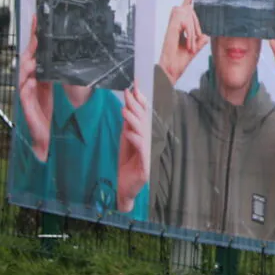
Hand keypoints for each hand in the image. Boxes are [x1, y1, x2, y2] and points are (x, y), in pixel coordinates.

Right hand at [15, 23, 51, 162]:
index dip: (37, 36)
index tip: (38, 19)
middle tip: (37, 34)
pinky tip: (30, 81)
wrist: (50, 135)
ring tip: (33, 55)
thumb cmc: (54, 111)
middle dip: (32, 46)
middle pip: (28, 59)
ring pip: (23, 75)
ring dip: (28, 64)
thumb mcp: (63, 88)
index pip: (37, 52)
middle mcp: (31, 81)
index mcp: (40, 75)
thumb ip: (65, 72)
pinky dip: (27, 88)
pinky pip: (24, 95)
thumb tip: (75, 54)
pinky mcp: (27, 107)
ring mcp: (27, 94)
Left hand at [116, 85, 151, 211]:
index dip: (140, 101)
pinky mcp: (146, 166)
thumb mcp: (125, 141)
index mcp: (145, 136)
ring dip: (134, 121)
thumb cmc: (127, 164)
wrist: (124, 187)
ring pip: (143, 133)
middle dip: (136, 106)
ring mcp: (149, 154)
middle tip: (129, 93)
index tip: (134, 87)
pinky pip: (141, 150)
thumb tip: (127, 107)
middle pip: (144, 121)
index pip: (144, 115)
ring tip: (125, 110)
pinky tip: (128, 132)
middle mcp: (150, 143)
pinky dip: (135, 140)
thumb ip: (128, 126)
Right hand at [158, 0, 206, 84]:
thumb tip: (207, 33)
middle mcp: (175, 18)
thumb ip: (201, 39)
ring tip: (189, 46)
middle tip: (192, 45)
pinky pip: (188, 24)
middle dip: (197, 29)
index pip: (188, 1)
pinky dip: (190, 35)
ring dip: (193, 34)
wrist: (171, 69)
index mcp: (180, 21)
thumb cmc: (179, 59)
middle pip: (194, 12)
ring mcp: (173, 20)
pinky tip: (186, 44)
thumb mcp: (195, 47)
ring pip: (191, 17)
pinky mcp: (172, 24)